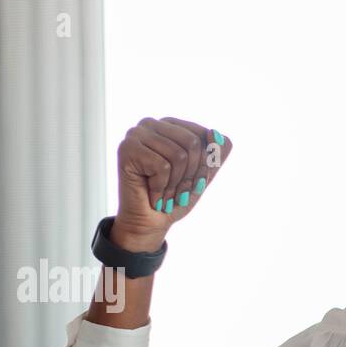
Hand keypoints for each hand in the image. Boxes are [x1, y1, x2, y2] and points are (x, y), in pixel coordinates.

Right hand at [111, 118, 232, 251]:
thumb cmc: (175, 197)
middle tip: (177, 191)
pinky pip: (162, 167)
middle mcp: (150, 124)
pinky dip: (161, 187)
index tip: (192, 180)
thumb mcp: (203, 175)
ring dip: (176, 184)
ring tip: (165, 193)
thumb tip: (218, 133)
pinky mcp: (126, 149)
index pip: (203, 135)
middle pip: (192, 143)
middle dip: (191, 175)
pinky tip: (151, 193)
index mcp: (169, 125)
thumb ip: (215, 154)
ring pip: (178, 155)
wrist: (151, 222)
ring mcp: (136, 134)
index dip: (203, 164)